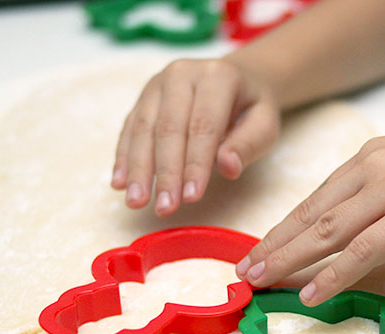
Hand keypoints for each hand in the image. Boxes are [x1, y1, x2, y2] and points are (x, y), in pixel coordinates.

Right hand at [111, 58, 280, 215]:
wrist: (238, 78)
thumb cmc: (252, 107)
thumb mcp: (265, 125)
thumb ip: (248, 145)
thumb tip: (227, 167)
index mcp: (217, 77)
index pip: (203, 126)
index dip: (196, 164)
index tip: (191, 198)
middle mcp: (182, 74)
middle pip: (169, 129)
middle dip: (166, 173)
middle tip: (164, 208)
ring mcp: (158, 83)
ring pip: (144, 129)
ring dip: (138, 169)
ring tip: (136, 201)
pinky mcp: (144, 97)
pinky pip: (130, 128)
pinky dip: (124, 157)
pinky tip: (120, 183)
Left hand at [237, 123, 384, 303]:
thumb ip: (382, 198)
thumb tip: (354, 232)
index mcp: (371, 159)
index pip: (314, 200)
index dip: (282, 230)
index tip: (258, 251)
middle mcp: (374, 169)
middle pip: (311, 216)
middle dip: (274, 247)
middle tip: (244, 273)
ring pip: (328, 232)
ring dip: (290, 260)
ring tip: (262, 283)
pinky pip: (366, 250)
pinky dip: (334, 274)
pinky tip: (311, 293)